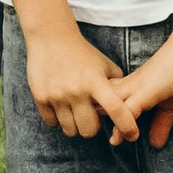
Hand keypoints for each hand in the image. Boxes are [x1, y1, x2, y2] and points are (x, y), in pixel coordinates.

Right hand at [22, 23, 125, 138]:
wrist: (50, 37)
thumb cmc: (82, 52)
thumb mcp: (104, 64)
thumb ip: (118, 85)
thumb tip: (128, 106)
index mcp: (96, 81)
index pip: (116, 110)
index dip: (127, 126)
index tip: (132, 135)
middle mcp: (76, 90)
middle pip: (89, 130)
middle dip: (92, 127)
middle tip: (90, 117)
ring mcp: (57, 95)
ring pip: (70, 130)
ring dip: (75, 125)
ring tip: (75, 112)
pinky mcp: (41, 97)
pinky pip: (52, 122)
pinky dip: (57, 119)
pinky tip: (60, 106)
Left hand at [101, 36, 172, 148]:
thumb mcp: (171, 105)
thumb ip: (161, 123)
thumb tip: (155, 144)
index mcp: (130, 86)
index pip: (105, 100)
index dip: (102, 114)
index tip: (104, 132)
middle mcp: (127, 85)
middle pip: (99, 101)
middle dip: (95, 117)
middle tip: (98, 136)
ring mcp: (134, 87)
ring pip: (109, 105)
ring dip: (108, 123)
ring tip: (113, 141)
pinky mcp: (145, 91)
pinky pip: (128, 109)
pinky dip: (124, 124)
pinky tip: (126, 137)